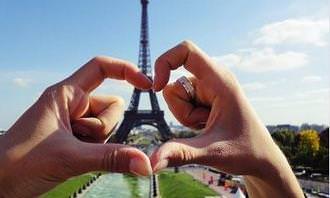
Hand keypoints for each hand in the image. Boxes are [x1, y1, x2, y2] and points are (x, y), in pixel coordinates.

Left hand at [0, 57, 152, 196]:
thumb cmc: (18, 163)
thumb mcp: (69, 157)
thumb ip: (111, 159)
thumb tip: (146, 163)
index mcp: (66, 94)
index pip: (101, 67)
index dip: (126, 71)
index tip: (147, 85)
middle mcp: (72, 105)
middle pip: (112, 106)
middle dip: (103, 127)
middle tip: (77, 140)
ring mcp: (75, 123)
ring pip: (108, 126)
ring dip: (98, 143)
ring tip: (71, 151)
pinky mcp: (76, 140)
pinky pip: (101, 142)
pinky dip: (95, 152)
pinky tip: (73, 159)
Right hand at [150, 41, 303, 197]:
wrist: (261, 159)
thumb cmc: (246, 152)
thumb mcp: (211, 153)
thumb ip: (180, 154)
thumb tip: (150, 163)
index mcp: (220, 80)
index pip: (186, 50)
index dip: (165, 61)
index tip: (156, 87)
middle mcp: (213, 79)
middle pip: (174, 83)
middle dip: (180, 109)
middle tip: (204, 124)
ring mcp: (208, 89)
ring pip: (176, 96)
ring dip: (185, 115)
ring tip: (207, 125)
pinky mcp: (205, 98)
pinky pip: (182, 103)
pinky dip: (187, 118)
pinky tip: (206, 126)